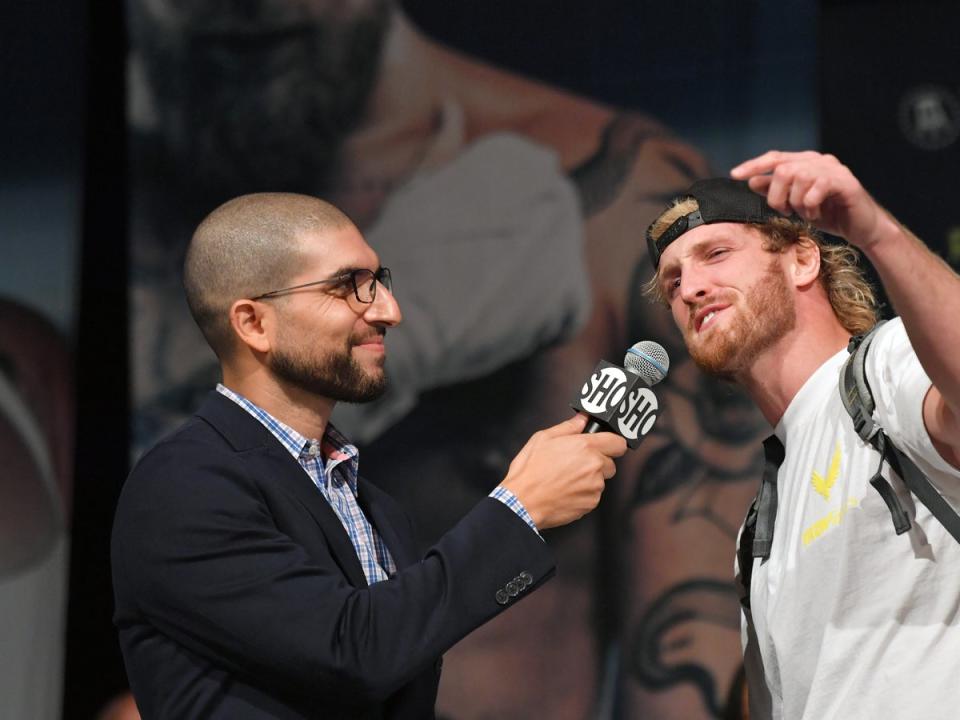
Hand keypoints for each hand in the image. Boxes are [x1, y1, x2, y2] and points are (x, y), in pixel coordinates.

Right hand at [500, 413, 627, 529]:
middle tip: (576, 464)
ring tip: (565, 479)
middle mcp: (594, 466)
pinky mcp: (591, 503)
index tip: (605, 446)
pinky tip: (565, 491)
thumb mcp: (543, 439)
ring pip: (600, 480)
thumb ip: (568, 427)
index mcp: (585, 446)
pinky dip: (583, 494)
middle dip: (598, 463)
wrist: (523, 502)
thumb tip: (582, 419)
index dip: (612, 444)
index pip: (618, 443)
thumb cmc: (530, 471)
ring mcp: (594, 486)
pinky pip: (593, 496)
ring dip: (589, 479)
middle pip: (610, 463)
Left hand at [730, 150, 894, 249]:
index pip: (775, 158)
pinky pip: (816, 188)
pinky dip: (810, 205)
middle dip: (777, 195)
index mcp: (806, 162)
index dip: (754, 165)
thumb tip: (752, 181)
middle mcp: (819, 161)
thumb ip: (776, 191)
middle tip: (785, 211)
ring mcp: (834, 169)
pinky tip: (816, 213)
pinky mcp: (845, 182)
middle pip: (783, 169)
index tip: (735, 175)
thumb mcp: (796, 205)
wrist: (861, 228)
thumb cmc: (829, 214)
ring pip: (798, 177)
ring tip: (804, 213)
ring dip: (796, 202)